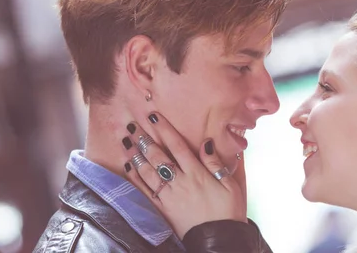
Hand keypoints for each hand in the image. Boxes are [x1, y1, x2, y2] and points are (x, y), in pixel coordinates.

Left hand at [121, 112, 246, 238]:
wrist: (219, 240)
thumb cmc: (228, 211)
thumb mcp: (230, 184)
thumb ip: (216, 162)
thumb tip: (206, 142)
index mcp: (197, 172)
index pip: (178, 145)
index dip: (165, 129)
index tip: (154, 116)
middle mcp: (180, 181)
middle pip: (159, 156)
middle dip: (145, 138)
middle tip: (133, 125)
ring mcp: (170, 196)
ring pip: (148, 171)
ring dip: (136, 155)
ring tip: (126, 141)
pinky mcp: (164, 209)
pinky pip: (146, 191)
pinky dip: (136, 178)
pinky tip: (129, 167)